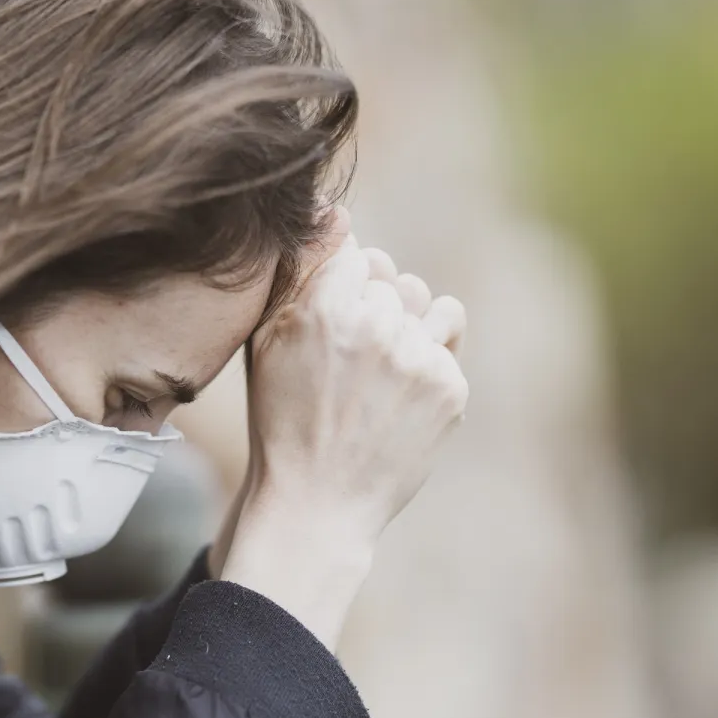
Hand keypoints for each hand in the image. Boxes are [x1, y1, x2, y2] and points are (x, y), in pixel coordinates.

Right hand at [217, 208, 467, 645]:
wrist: (317, 505)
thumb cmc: (282, 421)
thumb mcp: (267, 343)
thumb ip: (300, 272)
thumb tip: (339, 212)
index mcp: (325, 308)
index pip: (356, 253)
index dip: (342, 289)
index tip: (330, 329)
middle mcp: (376, 325)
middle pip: (392, 279)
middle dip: (374, 310)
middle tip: (349, 366)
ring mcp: (418, 358)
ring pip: (428, 305)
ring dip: (409, 328)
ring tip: (378, 377)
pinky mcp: (450, 388)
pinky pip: (448, 343)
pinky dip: (428, 366)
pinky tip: (398, 401)